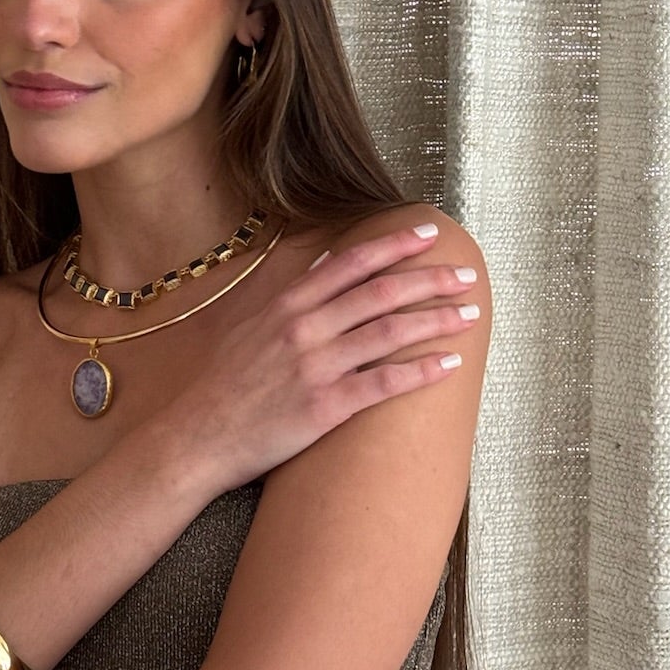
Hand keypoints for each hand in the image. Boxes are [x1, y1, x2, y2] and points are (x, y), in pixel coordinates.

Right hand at [161, 224, 480, 494]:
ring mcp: (316, 366)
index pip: (352, 262)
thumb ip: (294, 293)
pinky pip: (385, 383)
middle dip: (430, 279)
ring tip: (470, 315)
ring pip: (390, 332)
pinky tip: (449, 364)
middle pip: (381, 293)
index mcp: (288, 304)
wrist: (200, 436)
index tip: (429, 232)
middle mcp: (305, 328)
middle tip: (468, 274)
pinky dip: (421, 371)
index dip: (394, 244)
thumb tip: (328, 261)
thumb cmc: (226, 383)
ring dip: (436, 320)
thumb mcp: (251, 324)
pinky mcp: (326, 406)